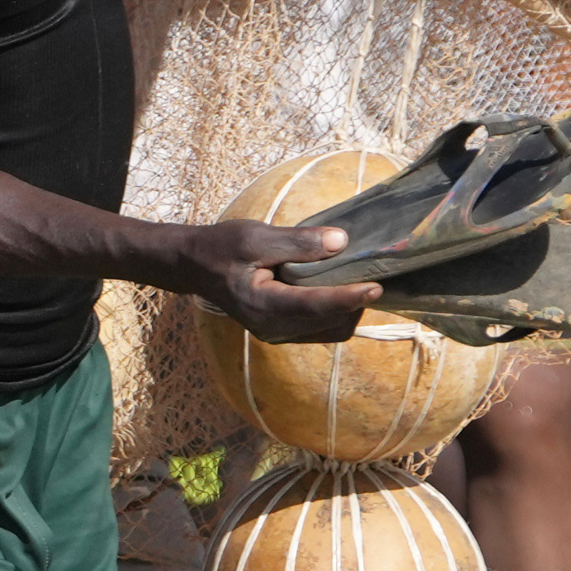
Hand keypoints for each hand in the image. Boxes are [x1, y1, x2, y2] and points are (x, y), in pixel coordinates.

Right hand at [134, 218, 379, 343]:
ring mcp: (277, 333)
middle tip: (370, 271)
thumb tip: (341, 242)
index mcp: (263, 305)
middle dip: (353, 302)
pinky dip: (336, 311)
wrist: (194, 265)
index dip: (348, 298)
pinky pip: (321, 329)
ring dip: (347, 308)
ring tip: (355, 278)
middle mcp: (272, 328)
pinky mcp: (281, 331)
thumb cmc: (221, 247)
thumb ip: (297, 242)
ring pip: (330, 330)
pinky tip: (337, 287)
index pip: (314, 307)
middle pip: (330, 323)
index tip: (376, 286)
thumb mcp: (255, 237)